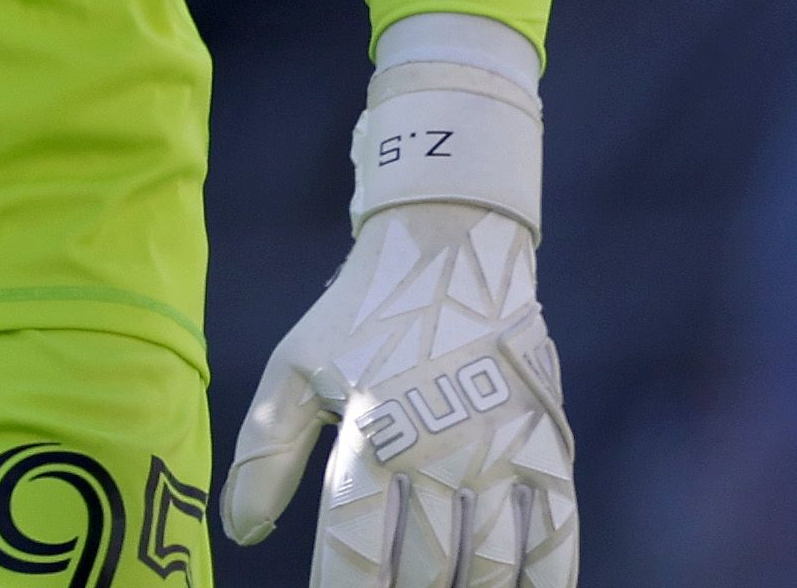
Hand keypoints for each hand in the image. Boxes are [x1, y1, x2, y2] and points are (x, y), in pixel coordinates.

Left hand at [220, 43, 575, 581]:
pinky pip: (556, 537)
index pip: (354, 555)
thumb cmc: (362, 312)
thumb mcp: (295, 368)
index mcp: (372, 438)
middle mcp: (440, 453)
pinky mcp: (547, 448)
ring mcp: (501, 454)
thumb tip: (240, 532)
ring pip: (490, 567)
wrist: (451, 242)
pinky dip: (543, 580)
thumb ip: (263, 452)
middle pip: (423, 573)